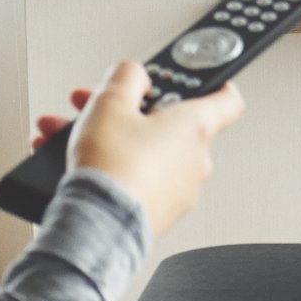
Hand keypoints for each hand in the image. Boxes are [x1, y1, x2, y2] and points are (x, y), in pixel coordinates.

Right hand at [29, 60, 243, 237]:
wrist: (98, 226)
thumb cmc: (112, 167)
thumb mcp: (112, 101)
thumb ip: (127, 76)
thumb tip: (135, 74)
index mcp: (195, 127)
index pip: (227, 101)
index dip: (218, 84)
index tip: (209, 77)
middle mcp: (196, 161)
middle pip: (171, 125)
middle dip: (134, 111)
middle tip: (104, 105)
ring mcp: (180, 192)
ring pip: (148, 153)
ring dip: (114, 138)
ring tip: (73, 134)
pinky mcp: (159, 214)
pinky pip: (138, 181)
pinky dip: (113, 168)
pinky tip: (78, 165)